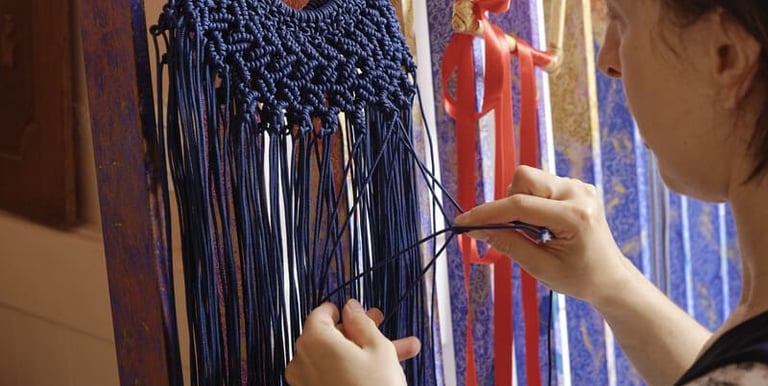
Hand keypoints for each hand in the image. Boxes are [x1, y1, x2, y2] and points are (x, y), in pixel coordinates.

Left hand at [284, 300, 420, 385]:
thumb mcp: (378, 348)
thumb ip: (362, 322)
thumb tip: (350, 306)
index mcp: (314, 341)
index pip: (321, 314)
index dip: (343, 310)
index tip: (360, 312)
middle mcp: (303, 361)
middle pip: (330, 336)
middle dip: (360, 331)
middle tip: (382, 325)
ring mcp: (306, 383)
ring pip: (337, 358)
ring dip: (366, 351)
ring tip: (402, 349)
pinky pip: (334, 376)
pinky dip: (355, 370)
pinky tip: (386, 369)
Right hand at [454, 166, 631, 305]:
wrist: (610, 277)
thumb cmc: (579, 278)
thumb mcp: (540, 267)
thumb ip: (508, 243)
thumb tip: (476, 229)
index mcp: (574, 216)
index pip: (519, 205)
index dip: (487, 213)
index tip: (464, 222)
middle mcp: (578, 193)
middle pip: (524, 178)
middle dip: (508, 203)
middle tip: (509, 230)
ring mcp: (579, 186)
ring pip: (529, 179)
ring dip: (520, 203)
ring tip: (532, 232)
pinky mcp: (575, 187)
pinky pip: (540, 184)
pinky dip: (531, 202)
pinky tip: (541, 225)